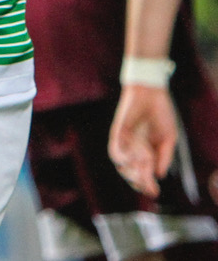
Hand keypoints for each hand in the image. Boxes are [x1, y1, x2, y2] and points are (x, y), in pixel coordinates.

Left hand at [108, 84, 176, 198]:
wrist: (151, 93)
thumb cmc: (161, 114)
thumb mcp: (169, 138)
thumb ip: (165, 156)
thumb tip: (158, 175)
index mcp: (147, 152)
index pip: (143, 174)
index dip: (147, 185)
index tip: (155, 192)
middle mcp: (133, 149)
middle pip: (131, 173)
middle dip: (141, 182)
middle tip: (150, 188)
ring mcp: (124, 142)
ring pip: (122, 165)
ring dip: (134, 171)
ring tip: (145, 171)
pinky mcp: (117, 132)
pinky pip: (116, 149)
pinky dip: (124, 158)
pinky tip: (134, 160)